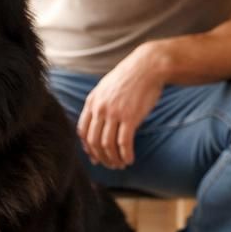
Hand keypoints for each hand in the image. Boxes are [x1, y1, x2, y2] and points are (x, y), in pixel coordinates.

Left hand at [78, 44, 168, 169]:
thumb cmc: (129, 78)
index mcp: (92, 102)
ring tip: (121, 164)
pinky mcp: (130, 117)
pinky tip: (130, 160)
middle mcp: (100, 109)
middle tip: (110, 165)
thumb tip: (98, 124)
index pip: (82, 131)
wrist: (147, 66)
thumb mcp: (106, 88)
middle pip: (93, 142)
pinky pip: (124, 143)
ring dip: (113, 159)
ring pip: (107, 145)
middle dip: (101, 157)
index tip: (95, 156)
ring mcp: (114, 113)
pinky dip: (125, 155)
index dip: (87, 147)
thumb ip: (99, 105)